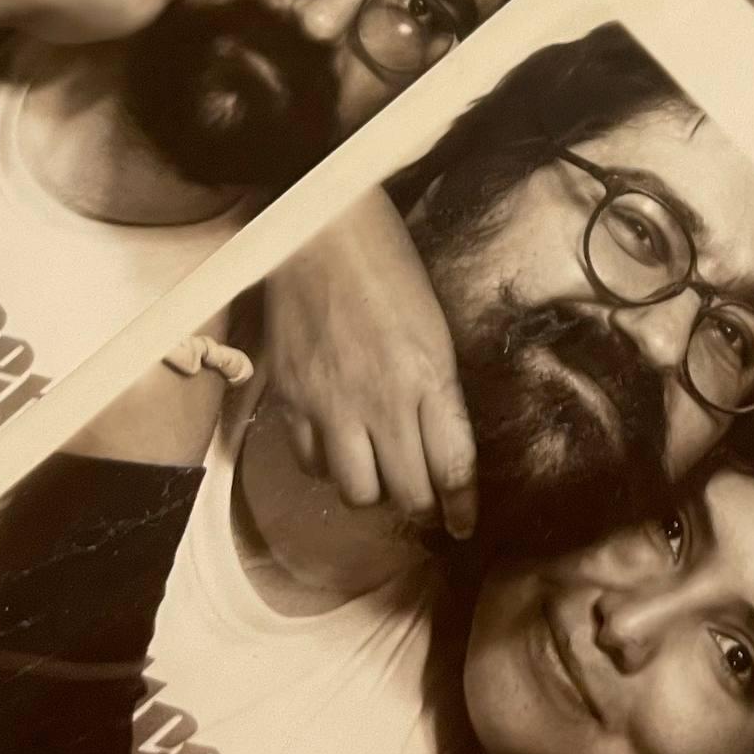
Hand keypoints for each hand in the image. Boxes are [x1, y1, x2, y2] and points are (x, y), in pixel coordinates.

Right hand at [261, 187, 477, 538]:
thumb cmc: (386, 261)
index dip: (460, 507)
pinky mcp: (290, 398)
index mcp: (429, 376)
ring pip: (356, 492)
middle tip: (423, 498)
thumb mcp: (434, 323)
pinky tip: (336, 446)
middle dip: (422, 505)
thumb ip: (437, 385)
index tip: (463, 525)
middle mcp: (381, 400)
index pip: (453, 467)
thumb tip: (440, 435)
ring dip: (373, 491)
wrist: (319, 228)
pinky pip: (308, 463)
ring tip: (378, 471)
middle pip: (407, 492)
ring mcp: (331, 403)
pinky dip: (326, 467)